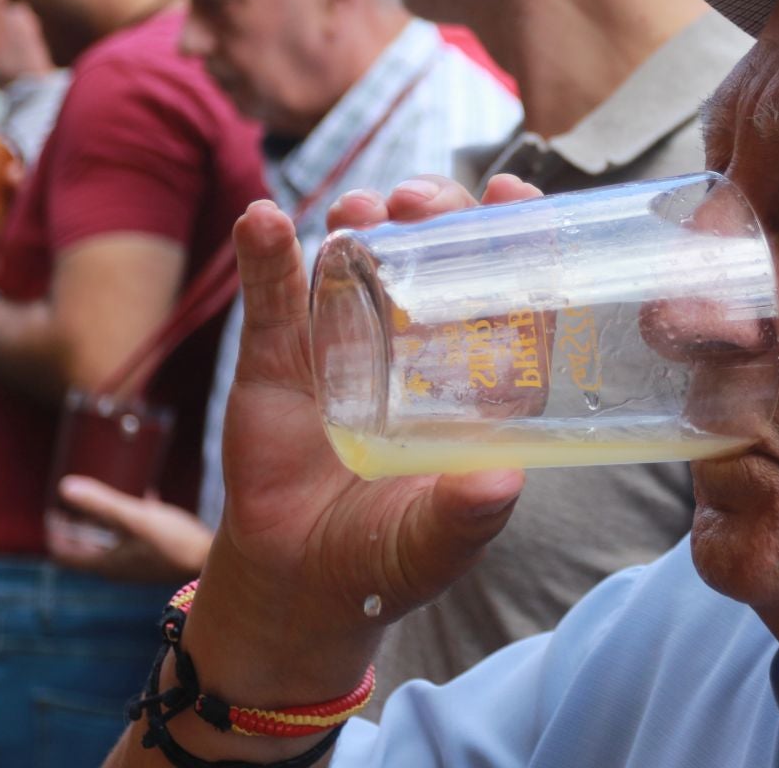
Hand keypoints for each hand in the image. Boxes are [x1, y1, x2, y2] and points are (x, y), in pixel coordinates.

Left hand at [48, 476, 212, 582]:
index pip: (66, 554)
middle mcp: (119, 568)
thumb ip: (101, 503)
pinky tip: (149, 499)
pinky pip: (135, 537)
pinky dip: (130, 522)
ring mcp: (140, 564)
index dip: (54, 535)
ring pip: (112, 542)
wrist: (213, 565)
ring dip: (103, 524)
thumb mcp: (135, 518)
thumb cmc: (174, 542)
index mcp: (106, 564)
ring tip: (104, 500)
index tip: (49, 513)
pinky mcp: (159, 556)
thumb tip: (63, 486)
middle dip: (76, 528)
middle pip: (87, 549)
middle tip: (70, 504)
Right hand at [184, 173, 542, 704]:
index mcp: (476, 382)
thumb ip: (466, 517)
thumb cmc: (385, 560)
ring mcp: (348, 343)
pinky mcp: (281, 356)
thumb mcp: (432, 546)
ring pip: (361, 261)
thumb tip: (502, 481)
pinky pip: (275, 297)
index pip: (509, 294)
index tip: (510, 193)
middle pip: (435, 257)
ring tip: (359, 211)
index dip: (516, 238)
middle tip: (418, 203)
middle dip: (434, 215)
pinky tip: (262, 221)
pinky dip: (267, 255)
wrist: (294, 585)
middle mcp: (418, 347)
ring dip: (361, 223)